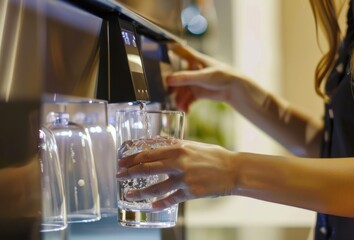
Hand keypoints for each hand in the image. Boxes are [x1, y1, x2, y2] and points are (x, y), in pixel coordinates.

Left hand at [116, 140, 236, 209]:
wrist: (233, 170)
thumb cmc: (214, 156)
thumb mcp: (193, 145)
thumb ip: (175, 145)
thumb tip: (159, 143)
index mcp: (179, 149)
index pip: (148, 154)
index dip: (132, 159)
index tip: (121, 163)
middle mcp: (179, 163)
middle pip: (147, 169)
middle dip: (129, 173)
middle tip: (118, 177)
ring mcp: (185, 179)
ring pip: (156, 187)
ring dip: (140, 192)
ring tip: (130, 195)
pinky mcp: (191, 192)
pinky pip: (171, 199)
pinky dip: (160, 203)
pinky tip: (152, 205)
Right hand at [167, 43, 246, 111]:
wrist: (235, 89)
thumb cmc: (223, 76)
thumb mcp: (203, 76)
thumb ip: (186, 78)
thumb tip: (168, 80)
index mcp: (193, 59)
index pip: (178, 50)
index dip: (167, 47)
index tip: (156, 47)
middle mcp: (191, 70)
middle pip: (176, 77)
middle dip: (172, 87)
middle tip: (167, 95)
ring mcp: (193, 82)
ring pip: (181, 90)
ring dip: (179, 99)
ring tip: (180, 107)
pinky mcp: (197, 92)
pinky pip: (187, 99)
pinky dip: (185, 105)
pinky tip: (185, 111)